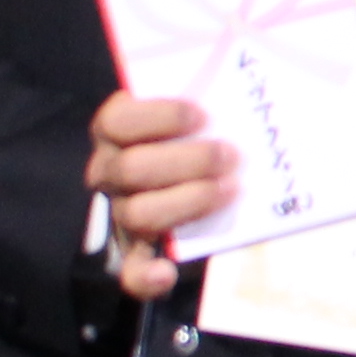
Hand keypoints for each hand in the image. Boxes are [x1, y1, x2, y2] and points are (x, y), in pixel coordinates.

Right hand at [83, 90, 230, 303]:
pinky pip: (130, 271)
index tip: (202, 117)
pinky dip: (145, 277)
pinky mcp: (137, 251)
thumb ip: (211, 99)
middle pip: (131, 169)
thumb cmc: (204, 133)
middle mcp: (109, 171)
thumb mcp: (202, 110)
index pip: (117, 122)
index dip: (160, 117)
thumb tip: (245, 78)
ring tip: (230, 189)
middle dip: (189, 161)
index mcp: (117, 129)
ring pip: (137, 213)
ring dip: (189, 202)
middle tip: (231, 155)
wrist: (209, 175)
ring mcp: (121, 212)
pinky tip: (165, 273)